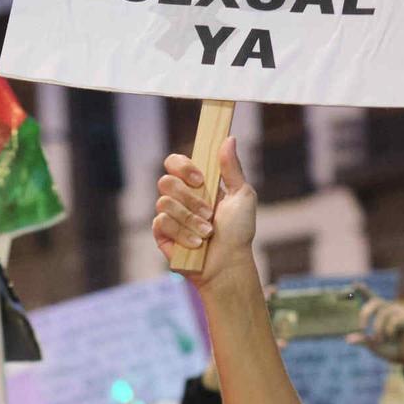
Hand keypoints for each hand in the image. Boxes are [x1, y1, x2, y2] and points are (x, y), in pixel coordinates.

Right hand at [153, 139, 256, 284]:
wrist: (228, 264)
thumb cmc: (238, 232)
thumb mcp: (242, 195)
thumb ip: (232, 168)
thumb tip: (228, 138)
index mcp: (196, 184)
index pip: (175, 163)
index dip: (183, 167)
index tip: (200, 180)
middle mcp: (180, 197)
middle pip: (165, 181)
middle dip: (189, 198)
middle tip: (209, 212)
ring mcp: (169, 216)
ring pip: (164, 203)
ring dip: (190, 219)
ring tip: (207, 233)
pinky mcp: (161, 235)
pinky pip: (161, 223)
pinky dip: (182, 233)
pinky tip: (196, 244)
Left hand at [347, 292, 403, 373]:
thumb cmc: (393, 350)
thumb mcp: (375, 346)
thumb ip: (364, 341)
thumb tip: (348, 339)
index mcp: (382, 313)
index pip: (371, 298)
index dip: (363, 290)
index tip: (354, 283)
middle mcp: (391, 309)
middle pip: (375, 302)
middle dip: (365, 313)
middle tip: (361, 328)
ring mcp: (401, 311)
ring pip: (383, 313)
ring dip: (378, 328)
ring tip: (381, 340)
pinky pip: (394, 320)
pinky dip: (389, 330)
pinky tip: (394, 336)